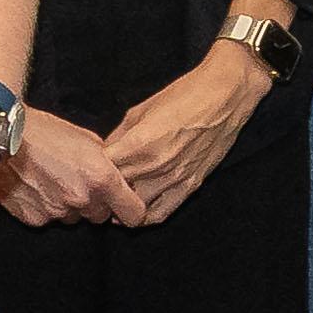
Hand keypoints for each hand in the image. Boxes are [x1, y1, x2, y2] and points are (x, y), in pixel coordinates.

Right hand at [0, 109, 142, 228]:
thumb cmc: (44, 132)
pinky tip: (38, 187)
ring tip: (55, 181)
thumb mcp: (87, 139)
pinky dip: (46, 208)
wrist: (1, 136)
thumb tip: (119, 175)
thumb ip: (108, 162)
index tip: (127, 206)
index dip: (132, 210)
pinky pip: (49, 219)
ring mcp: (58, 212)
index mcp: (102, 179)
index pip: (134, 214)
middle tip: (80, 183)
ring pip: (74, 218)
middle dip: (96, 204)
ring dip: (70, 206)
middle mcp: (83, 200)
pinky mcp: (35, 219)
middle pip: (101, 216)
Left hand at [102, 42, 267, 224]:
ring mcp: (174, 178)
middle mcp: (154, 166)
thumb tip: (104, 154)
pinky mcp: (191, 185)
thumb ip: (119, 137)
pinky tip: (138, 209)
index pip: (101, 171)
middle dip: (102, 191)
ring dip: (122, 205)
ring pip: (135, 209)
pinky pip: (162, 213)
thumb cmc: (184, 96)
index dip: (90, 172)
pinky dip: (145, 217)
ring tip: (116, 198)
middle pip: (114, 192)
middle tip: (96, 188)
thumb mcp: (140, 110)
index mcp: (137, 144)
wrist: (226, 95)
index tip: (87, 171)